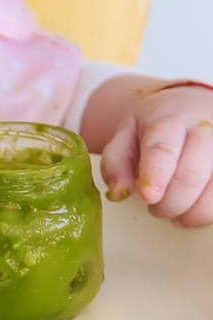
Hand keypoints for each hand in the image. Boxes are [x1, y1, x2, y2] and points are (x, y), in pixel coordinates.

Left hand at [101, 85, 212, 225]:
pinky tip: (196, 207)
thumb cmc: (159, 124)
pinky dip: (206, 213)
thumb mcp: (127, 132)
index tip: (148, 196)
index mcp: (171, 119)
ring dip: (191, 214)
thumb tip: (119, 193)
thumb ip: (116, 161)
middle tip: (156, 208)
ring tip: (176, 210)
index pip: (163, 149)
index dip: (156, 175)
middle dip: (169, 204)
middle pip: (191, 176)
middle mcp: (205, 131)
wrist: (195, 105)